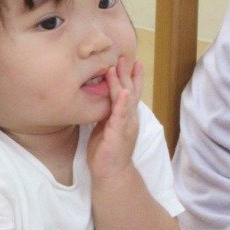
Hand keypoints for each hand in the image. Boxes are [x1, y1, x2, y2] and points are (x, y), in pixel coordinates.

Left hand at [86, 57, 143, 182]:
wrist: (112, 173)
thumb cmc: (107, 152)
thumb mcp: (105, 128)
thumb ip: (106, 114)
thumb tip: (99, 100)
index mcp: (125, 117)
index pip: (129, 92)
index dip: (130, 77)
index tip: (129, 61)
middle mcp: (129, 118)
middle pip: (130, 91)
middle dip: (127, 73)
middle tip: (124, 56)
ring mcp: (126, 125)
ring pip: (126, 99)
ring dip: (122, 82)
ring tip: (118, 67)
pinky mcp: (119, 134)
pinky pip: (121, 116)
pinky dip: (122, 103)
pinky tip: (122, 92)